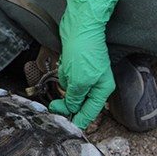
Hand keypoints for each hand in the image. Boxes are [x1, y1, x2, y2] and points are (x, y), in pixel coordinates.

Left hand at [49, 0, 119, 128]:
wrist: (80, 26)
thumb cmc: (84, 51)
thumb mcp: (80, 81)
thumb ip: (75, 98)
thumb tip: (70, 109)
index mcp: (102, 89)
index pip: (90, 112)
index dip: (79, 121)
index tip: (68, 129)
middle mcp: (96, 83)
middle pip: (80, 103)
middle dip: (68, 106)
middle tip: (53, 108)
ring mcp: (85, 74)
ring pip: (71, 91)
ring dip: (65, 88)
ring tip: (64, 76)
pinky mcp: (75, 65)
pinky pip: (66, 78)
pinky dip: (63, 75)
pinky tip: (63, 67)